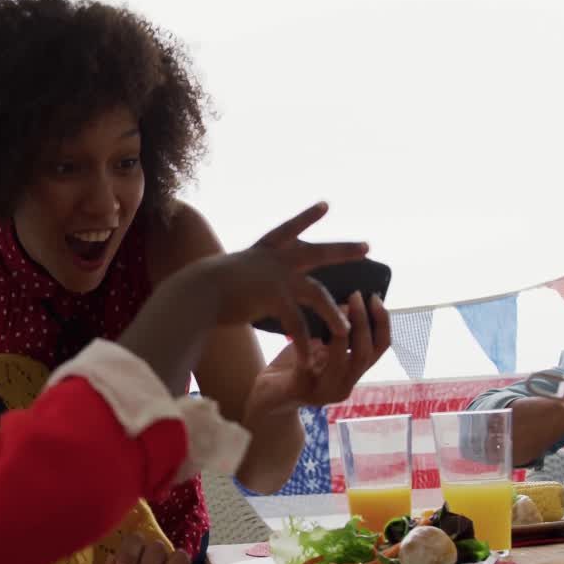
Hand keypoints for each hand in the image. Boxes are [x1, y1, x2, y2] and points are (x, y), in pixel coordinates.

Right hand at [172, 202, 369, 370]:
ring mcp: (277, 277)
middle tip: (367, 246)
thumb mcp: (229, 274)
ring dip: (333, 313)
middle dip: (343, 250)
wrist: (196, 293)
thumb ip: (245, 277)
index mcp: (263, 251)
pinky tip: (309, 359)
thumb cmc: (204, 288)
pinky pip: (297, 325)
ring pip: (316, 294)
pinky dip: (303, 344)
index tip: (326, 204)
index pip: (289, 229)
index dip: (307, 217)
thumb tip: (244, 284)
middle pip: (318, 252)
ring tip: (348, 328)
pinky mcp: (275, 298)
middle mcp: (275, 259)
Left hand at [246, 291, 390, 411]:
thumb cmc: (293, 367)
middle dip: (363, 322)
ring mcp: (324, 392)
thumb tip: (348, 302)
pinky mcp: (301, 390)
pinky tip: (304, 324)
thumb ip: (334, 332)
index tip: (374, 298)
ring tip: (337, 305)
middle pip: (364, 354)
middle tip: (356, 295)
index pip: (379, 348)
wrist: (266, 398)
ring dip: (343, 331)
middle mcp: (344, 385)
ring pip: (343, 362)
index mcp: (352, 373)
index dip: (382, 323)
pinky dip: (309, 344)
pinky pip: (309, 365)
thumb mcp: (317, 347)